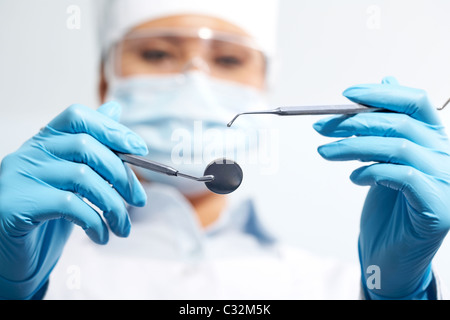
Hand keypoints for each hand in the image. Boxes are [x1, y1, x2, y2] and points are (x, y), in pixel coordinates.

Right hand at [0, 101, 147, 298]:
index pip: (78, 116)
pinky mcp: (15, 205)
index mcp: (44, 141)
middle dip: (121, 174)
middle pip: (85, 146)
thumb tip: (115, 109)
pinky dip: (95, 222)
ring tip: (123, 227)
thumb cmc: (48, 214)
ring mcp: (19, 177)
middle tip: (140, 201)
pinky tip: (102, 237)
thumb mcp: (73, 179)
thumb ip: (93, 149)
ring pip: (81, 177)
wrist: (10, 255)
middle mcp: (29, 153)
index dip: (112, 129)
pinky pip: (69, 205)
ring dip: (113, 205)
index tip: (140, 150)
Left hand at [313, 77, 449, 298]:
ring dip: (353, 146)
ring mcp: (447, 182)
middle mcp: (446, 156)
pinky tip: (354, 178)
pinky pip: (402, 176)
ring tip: (325, 152)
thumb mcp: (383, 160)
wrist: (389, 255)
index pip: (415, 102)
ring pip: (397, 147)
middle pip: (400, 123)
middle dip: (353, 122)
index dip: (380, 94)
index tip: (344, 95)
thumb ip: (387, 127)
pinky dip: (371, 172)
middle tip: (320, 127)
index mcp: (434, 140)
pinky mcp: (439, 208)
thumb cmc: (386, 208)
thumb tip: (387, 80)